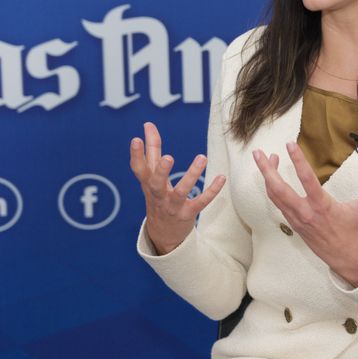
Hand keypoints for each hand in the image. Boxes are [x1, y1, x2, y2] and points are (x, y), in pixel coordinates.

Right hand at [130, 122, 226, 254]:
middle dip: (161, 171)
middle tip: (168, 157)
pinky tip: (221, 178)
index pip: (139, 169)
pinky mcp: (187, 214)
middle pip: (156, 184)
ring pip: (181, 192)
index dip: (136, 155)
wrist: (162, 234)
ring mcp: (172, 206)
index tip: (136, 139)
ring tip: (202, 157)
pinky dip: (211, 191)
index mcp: (148, 184)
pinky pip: (200, 202)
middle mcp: (158, 195)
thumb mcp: (151, 176)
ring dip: (191, 176)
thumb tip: (147, 124)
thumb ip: (151, 150)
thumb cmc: (158, 196)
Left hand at [252, 141, 357, 286]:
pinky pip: (277, 204)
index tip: (289, 144)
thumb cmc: (357, 231)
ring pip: (275, 196)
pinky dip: (272, 189)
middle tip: (258, 153)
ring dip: (267, 177)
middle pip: (279, 190)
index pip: (307, 180)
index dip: (297, 161)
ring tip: (264, 158)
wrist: (347, 259)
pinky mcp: (293, 224)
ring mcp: (297, 219)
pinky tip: (272, 176)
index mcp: (324, 207)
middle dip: (266, 171)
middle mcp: (306, 213)